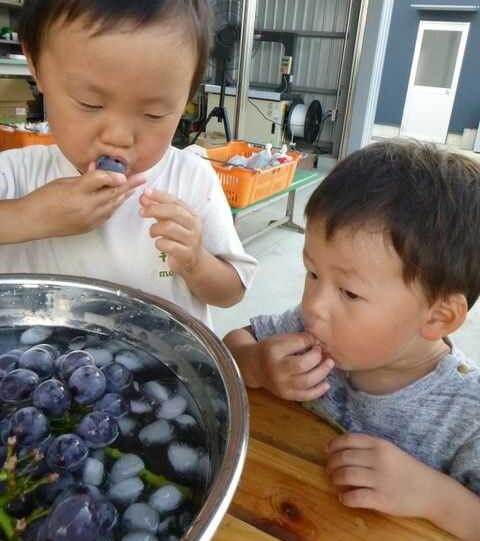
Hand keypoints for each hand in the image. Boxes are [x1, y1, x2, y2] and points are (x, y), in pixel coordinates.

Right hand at [24, 164, 144, 238]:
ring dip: (125, 196)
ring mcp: (89, 219)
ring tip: (136, 187)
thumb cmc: (45, 198)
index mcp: (76, 192)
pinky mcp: (90, 227)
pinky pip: (107, 215)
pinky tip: (120, 199)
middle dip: (129, 185)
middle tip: (143, 178)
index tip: (125, 174)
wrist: (34, 221)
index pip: (99, 180)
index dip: (113, 176)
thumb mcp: (63, 182)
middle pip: (112, 193)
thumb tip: (100, 167)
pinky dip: (114, 206)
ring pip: (113, 205)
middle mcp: (85, 207)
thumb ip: (84, 177)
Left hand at [139, 188, 201, 273]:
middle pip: (173, 211)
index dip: (159, 196)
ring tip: (152, 233)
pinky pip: (168, 245)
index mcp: (192, 214)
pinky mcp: (187, 254)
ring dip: (155, 229)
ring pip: (169, 227)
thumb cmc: (179, 238)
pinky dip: (159, 243)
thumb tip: (144, 197)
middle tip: (141, 212)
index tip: (145, 193)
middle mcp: (194, 225)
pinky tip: (159, 244)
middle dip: (154, 209)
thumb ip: (158, 210)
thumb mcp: (171, 222)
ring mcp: (192, 240)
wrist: (194, 261)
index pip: (175, 201)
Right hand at [256, 332, 333, 400]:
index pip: (297, 344)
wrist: (254, 367)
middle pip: (303, 365)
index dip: (311, 341)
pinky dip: (318, 391)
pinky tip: (326, 384)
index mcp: (273, 351)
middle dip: (318, 357)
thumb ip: (298, 339)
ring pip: (306, 381)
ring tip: (329, 364)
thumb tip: (319, 341)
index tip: (315, 340)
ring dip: (322, 372)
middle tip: (323, 352)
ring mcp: (281, 385)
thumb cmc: (269, 350)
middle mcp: (276, 370)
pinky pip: (305, 396)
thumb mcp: (279, 339)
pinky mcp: (285, 395)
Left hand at [326, 433, 439, 517]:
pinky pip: (354, 497)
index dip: (334, 445)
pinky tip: (344, 497)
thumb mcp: (389, 450)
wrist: (430, 491)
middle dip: (332, 464)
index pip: (348, 440)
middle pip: (343, 458)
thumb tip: (339, 448)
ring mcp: (379, 479)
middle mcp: (378, 459)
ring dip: (335, 479)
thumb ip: (368, 447)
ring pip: (345, 475)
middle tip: (330, 469)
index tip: (327, 450)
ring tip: (336, 481)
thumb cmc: (406, 469)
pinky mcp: (381, 499)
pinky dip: (345, 497)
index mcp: (379, 444)